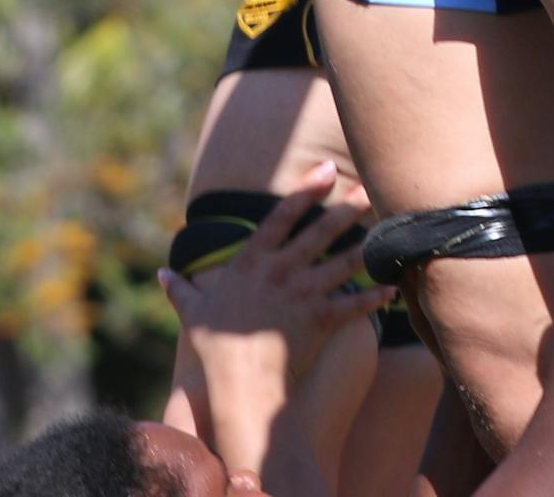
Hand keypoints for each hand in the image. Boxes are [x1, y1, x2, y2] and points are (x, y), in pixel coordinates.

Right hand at [158, 172, 384, 469]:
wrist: (238, 384)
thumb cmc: (215, 349)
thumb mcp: (192, 312)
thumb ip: (180, 289)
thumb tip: (160, 274)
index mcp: (253, 263)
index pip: (282, 216)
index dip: (306, 191)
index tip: (327, 170)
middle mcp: (282, 272)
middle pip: (321, 231)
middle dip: (347, 207)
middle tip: (369, 186)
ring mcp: (304, 294)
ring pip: (343, 261)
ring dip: (367, 242)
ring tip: (390, 225)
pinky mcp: (321, 319)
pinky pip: (354, 305)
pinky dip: (375, 297)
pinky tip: (393, 286)